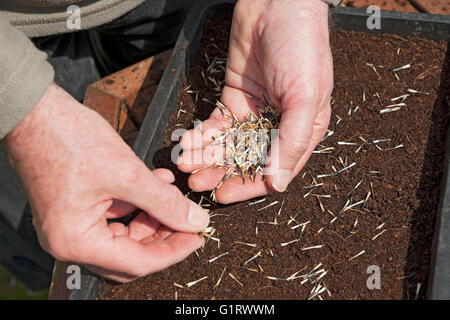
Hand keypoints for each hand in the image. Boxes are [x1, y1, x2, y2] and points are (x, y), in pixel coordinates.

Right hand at [3, 83, 209, 281]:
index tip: (197, 237)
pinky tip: (156, 183)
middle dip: (163, 237)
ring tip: (173, 196)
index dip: (173, 251)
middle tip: (189, 221)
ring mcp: (71, 227)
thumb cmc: (68, 138)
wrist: (35, 111)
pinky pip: (114, 217)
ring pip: (125, 236)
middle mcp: (69, 242)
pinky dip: (137, 204)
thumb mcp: (127, 173)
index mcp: (76, 241)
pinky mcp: (76, 210)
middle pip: (130, 255)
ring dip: (152, 217)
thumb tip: (194, 221)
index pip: (137, 263)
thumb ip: (165, 202)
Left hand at [178, 0, 332, 202]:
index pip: (275, 168)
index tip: (225, 195)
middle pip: (247, 160)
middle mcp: (278, 124)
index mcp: (303, 129)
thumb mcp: (306, 97)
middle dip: (221, 173)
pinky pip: (216, 123)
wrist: (276, 3)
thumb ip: (292, 142)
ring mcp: (254, 111)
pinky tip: (188, 143)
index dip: (250, 185)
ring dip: (207, 156)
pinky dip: (202, 134)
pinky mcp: (234, 97)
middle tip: (197, 183)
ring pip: (228, 144)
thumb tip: (279, 183)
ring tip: (186, 165)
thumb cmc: (301, 46)